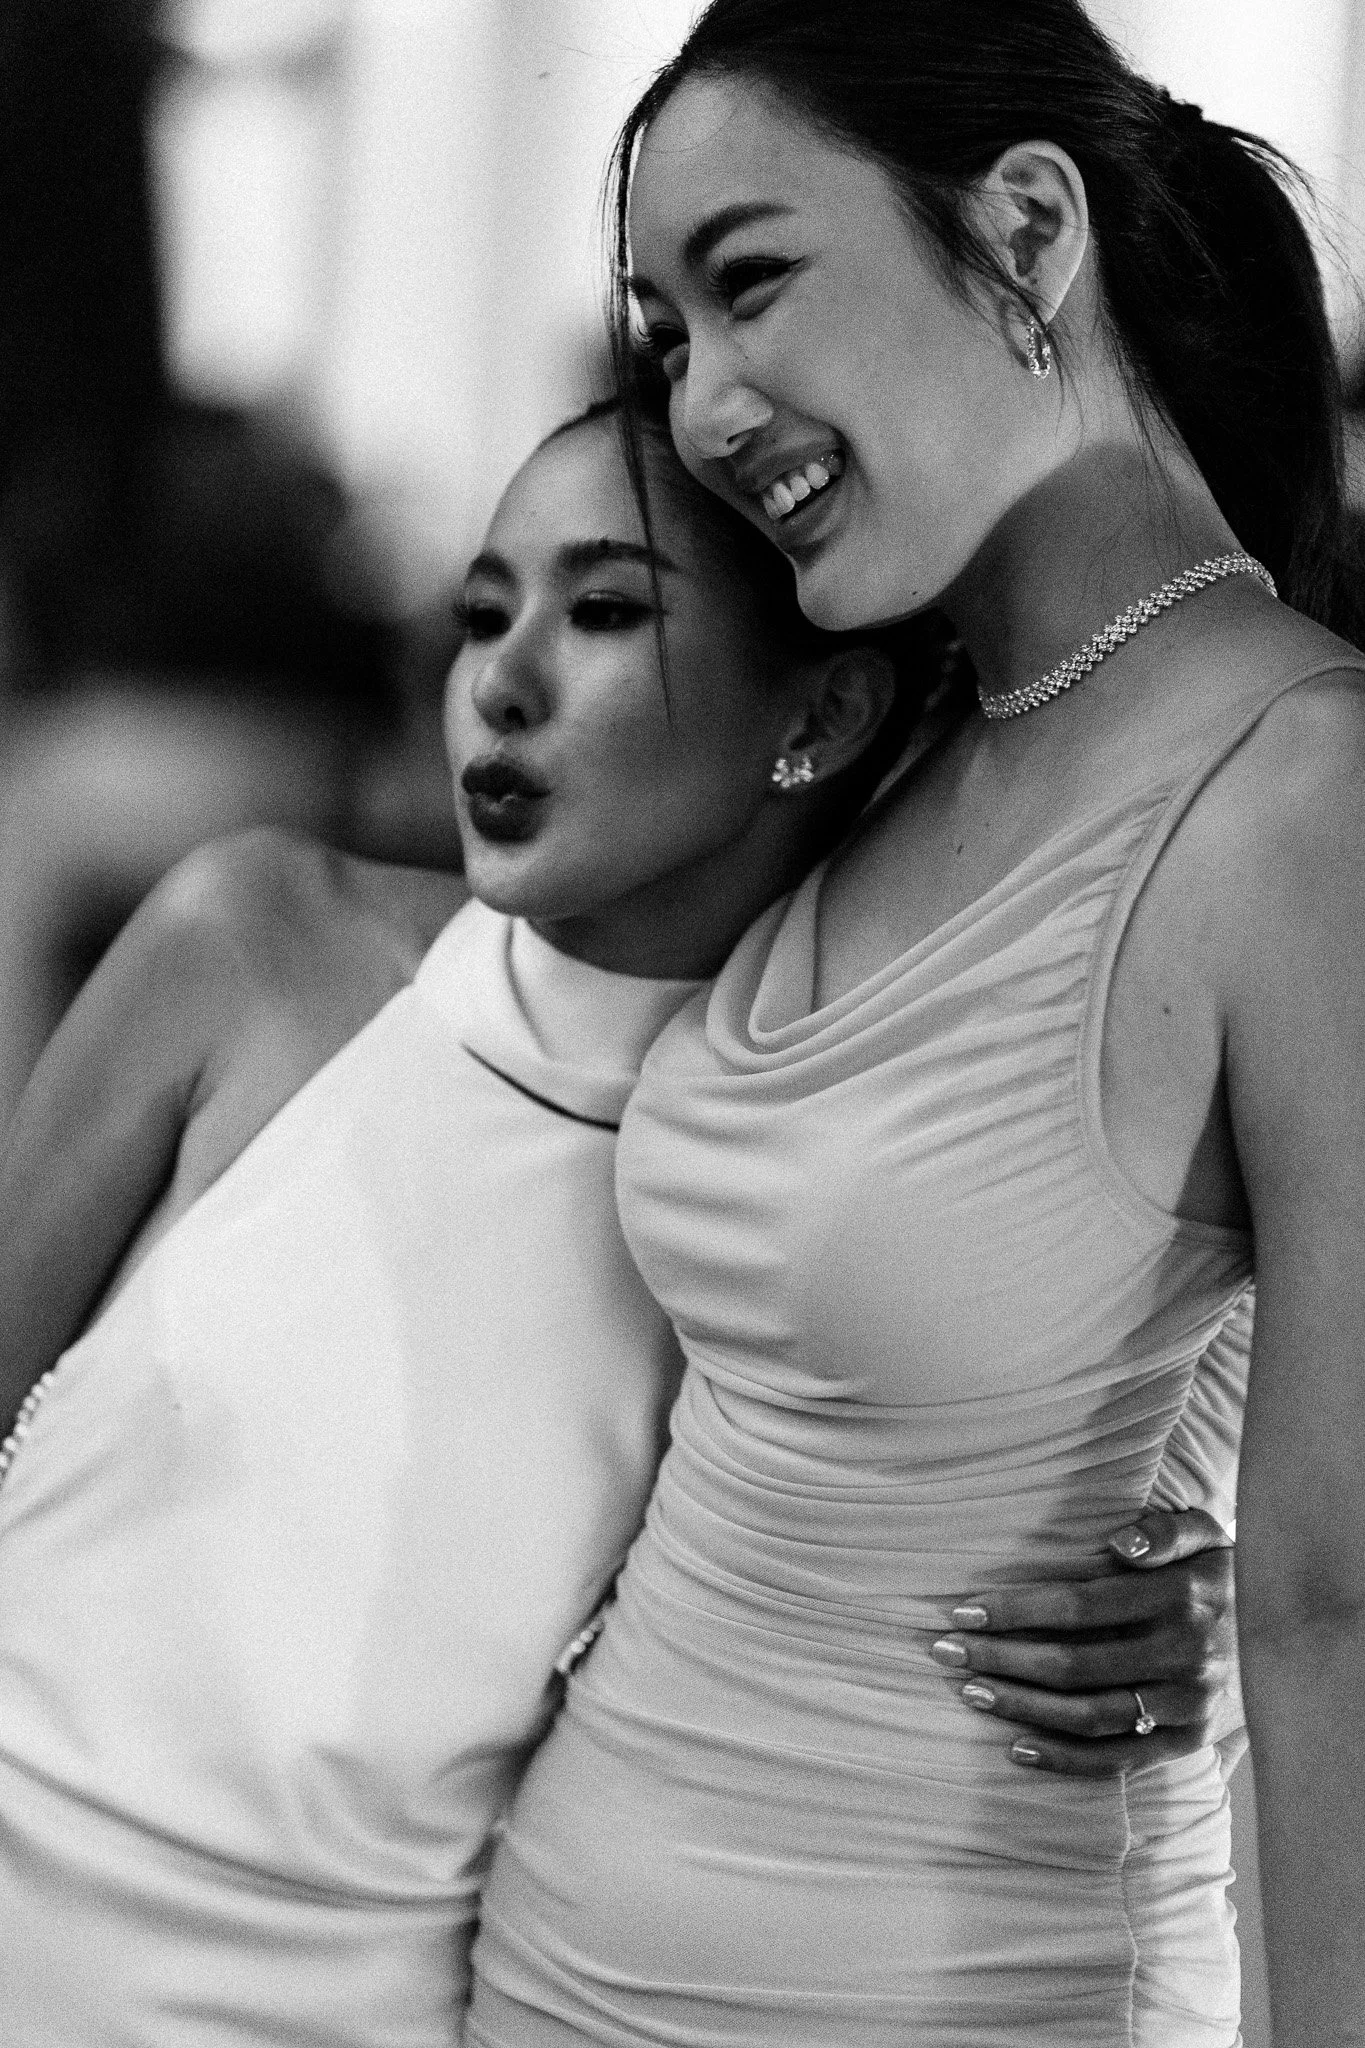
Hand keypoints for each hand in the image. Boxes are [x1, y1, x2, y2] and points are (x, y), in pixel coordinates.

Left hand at [929, 1509, 1240, 1775]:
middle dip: (1002, 1657)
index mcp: (1182, 1596)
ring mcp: (1188, 1705)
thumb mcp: (1204, 1531)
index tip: (964, 1609)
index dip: (1018, 1609)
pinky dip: (1064, 1760)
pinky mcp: (1188, 1741)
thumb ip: (1165, 1530)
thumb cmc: (1215, 1568)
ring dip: (1022, 1706)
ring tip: (971, 1691)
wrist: (1281, 1627)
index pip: (1080, 1607)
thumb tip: (1121, 1545)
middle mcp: (1185, 1656)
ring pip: (1089, 1715)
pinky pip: (1118, 1758)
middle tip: (946, 1650)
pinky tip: (1015, 1747)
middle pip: (1074, 1665)